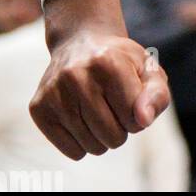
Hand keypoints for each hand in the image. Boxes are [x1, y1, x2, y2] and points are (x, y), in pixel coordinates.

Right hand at [30, 0, 169, 160]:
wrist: (80, 43)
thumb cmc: (121, 62)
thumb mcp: (148, 70)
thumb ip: (156, 95)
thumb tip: (143, 120)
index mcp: (109, 62)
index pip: (134, 118)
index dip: (138, 115)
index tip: (132, 99)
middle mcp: (76, 75)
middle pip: (113, 136)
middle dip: (121, 129)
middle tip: (114, 106)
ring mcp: (54, 91)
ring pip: (92, 147)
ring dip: (102, 138)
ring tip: (99, 111)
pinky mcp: (38, 108)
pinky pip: (72, 152)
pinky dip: (83, 144)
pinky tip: (82, 119)